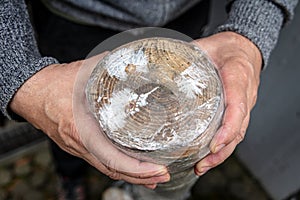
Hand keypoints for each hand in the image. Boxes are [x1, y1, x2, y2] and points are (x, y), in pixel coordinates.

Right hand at [10, 54, 169, 188]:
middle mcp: (80, 145)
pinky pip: (101, 162)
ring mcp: (78, 148)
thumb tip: (133, 62)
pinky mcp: (79, 147)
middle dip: (140, 177)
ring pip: (107, 169)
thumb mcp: (83, 73)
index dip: (136, 169)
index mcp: (81, 129)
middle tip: (163, 175)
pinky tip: (132, 169)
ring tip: (154, 177)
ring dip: (131, 176)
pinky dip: (119, 169)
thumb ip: (109, 67)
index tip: (156, 170)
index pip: (112, 158)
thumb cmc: (53, 85)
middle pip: (113, 170)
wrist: (31, 92)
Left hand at [193, 31, 261, 174]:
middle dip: (221, 151)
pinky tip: (210, 154)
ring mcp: (245, 104)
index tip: (214, 145)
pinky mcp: (240, 110)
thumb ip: (184, 56)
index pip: (237, 106)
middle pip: (238, 129)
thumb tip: (158, 65)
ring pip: (238, 134)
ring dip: (222, 153)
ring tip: (202, 166)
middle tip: (202, 164)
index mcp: (237, 77)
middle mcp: (245, 95)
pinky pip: (235, 130)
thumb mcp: (206, 46)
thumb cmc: (228, 48)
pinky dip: (224, 145)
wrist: (245, 48)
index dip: (227, 128)